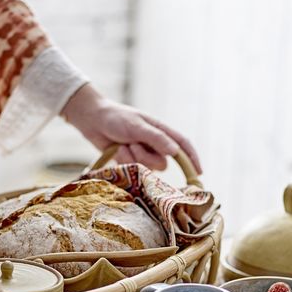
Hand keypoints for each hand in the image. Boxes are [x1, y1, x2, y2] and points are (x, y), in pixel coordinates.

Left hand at [61, 84, 202, 173]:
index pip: (183, 146)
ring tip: (123, 145)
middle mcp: (155, 143)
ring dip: (133, 158)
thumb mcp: (137, 126)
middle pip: (163, 162)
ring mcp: (143, 152)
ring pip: (147, 167)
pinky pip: (133, 168)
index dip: (192, 159)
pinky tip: (116, 149)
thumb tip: (175, 152)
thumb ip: (157, 139)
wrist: (92, 120)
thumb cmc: (116, 118)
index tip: (199, 173)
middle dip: (146, 158)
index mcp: (161, 131)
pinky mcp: (131, 160)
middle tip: (133, 145)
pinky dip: (124, 160)